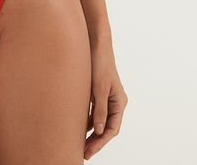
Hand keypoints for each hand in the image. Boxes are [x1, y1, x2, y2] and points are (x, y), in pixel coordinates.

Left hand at [84, 40, 127, 159]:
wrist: (95, 42)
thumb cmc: (99, 63)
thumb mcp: (99, 87)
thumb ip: (99, 109)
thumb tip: (98, 130)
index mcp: (119, 102)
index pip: (112, 128)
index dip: (101, 141)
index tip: (89, 151)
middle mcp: (114, 101)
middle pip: (106, 127)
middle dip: (96, 141)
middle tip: (83, 154)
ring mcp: (105, 97)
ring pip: (99, 121)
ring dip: (90, 133)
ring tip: (79, 145)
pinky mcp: (96, 93)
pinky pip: (93, 111)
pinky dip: (86, 120)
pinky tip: (77, 128)